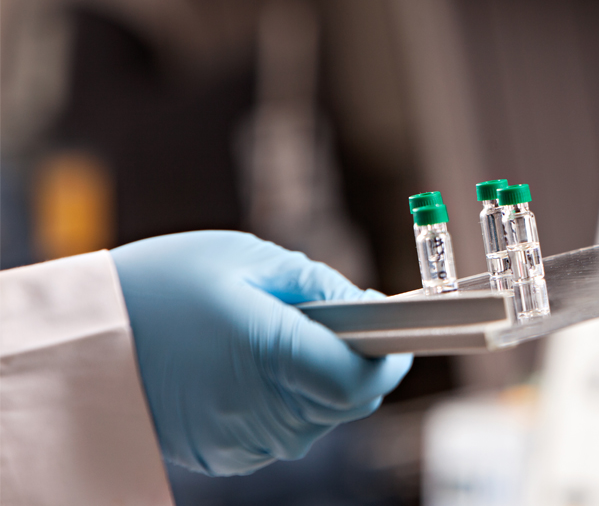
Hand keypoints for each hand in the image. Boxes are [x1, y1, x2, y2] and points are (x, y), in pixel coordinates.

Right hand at [111, 231, 410, 475]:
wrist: (85, 341)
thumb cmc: (162, 286)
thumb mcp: (247, 259)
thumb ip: (319, 284)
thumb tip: (369, 305)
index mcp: (269, 354)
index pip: (360, 380)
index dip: (390, 357)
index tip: (396, 332)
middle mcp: (262, 411)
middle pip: (348, 402)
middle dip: (353, 362)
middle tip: (328, 322)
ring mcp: (243, 441)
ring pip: (320, 419)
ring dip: (318, 382)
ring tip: (275, 339)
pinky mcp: (226, 455)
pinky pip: (283, 431)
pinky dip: (285, 402)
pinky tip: (250, 368)